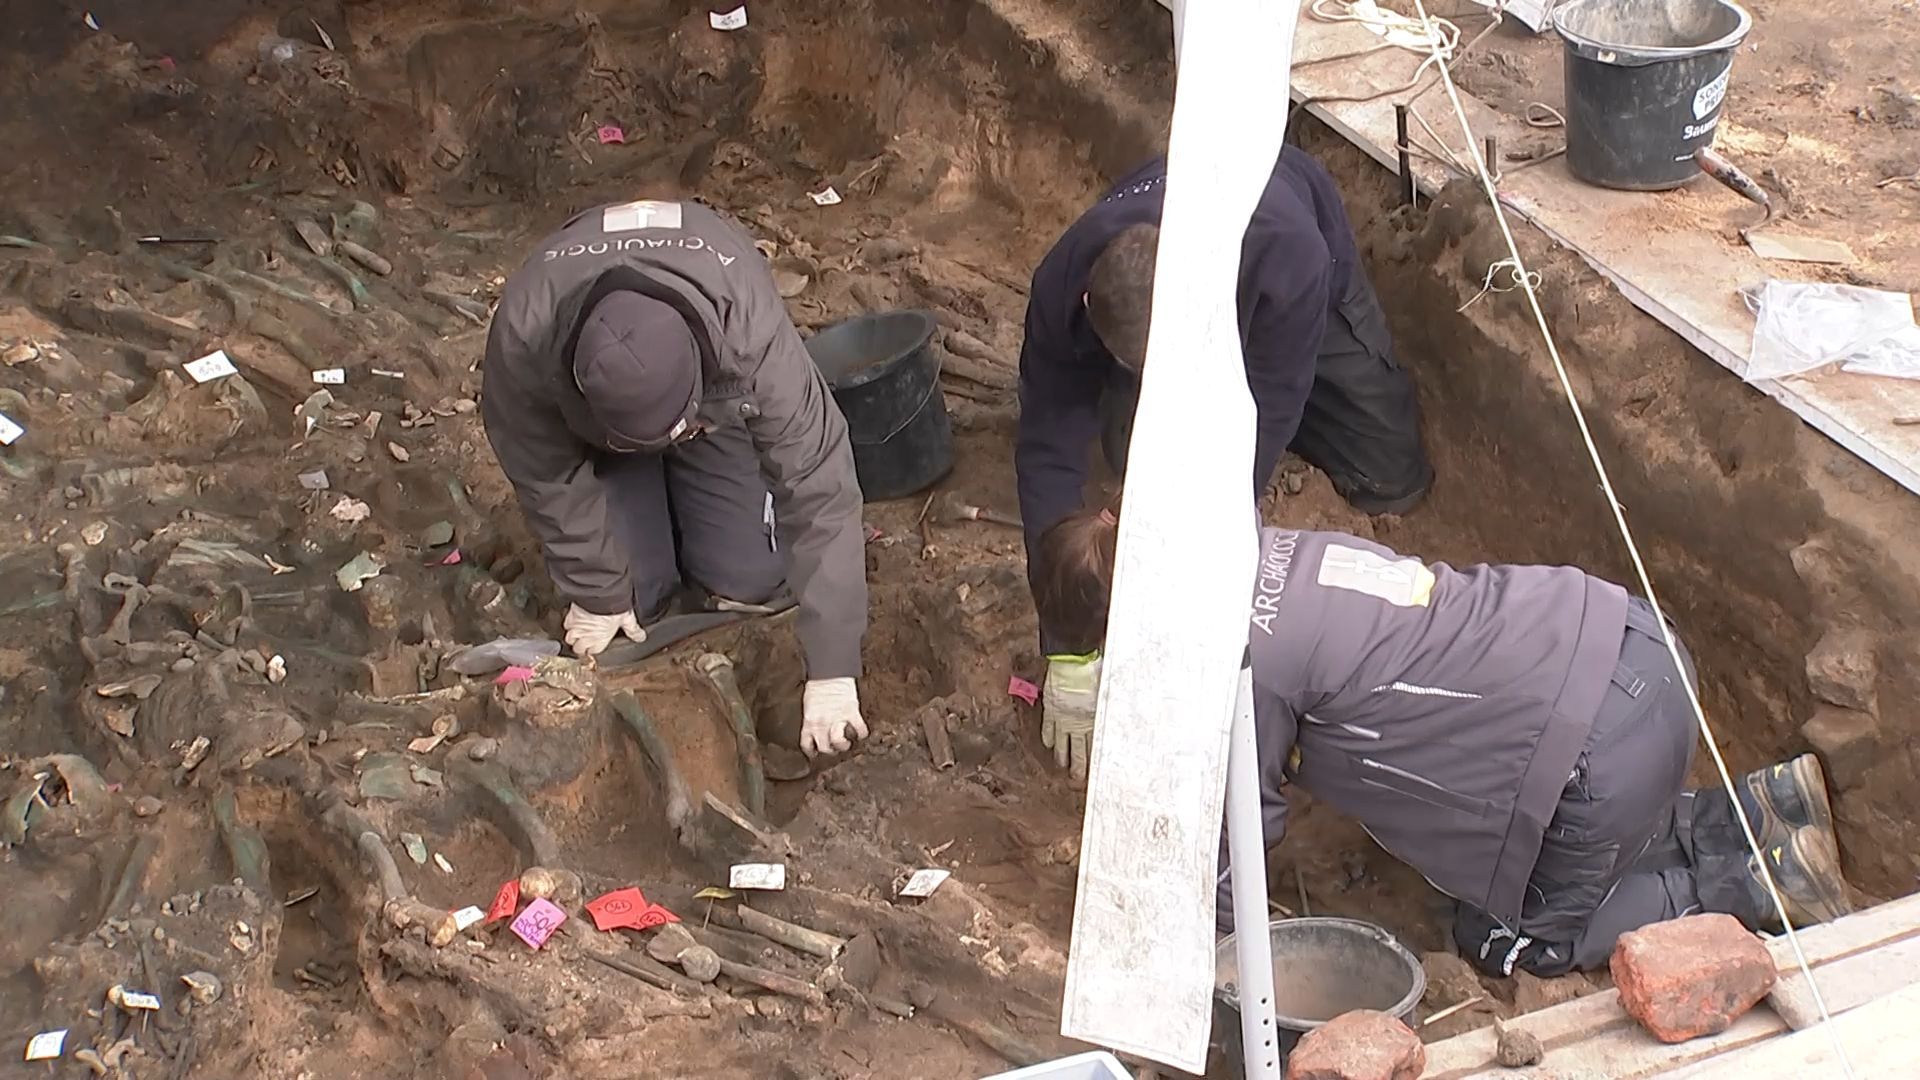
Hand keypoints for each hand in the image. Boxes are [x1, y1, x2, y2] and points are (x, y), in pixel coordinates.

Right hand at [563, 603, 643, 656]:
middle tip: (585, 643)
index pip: (592, 652)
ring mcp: (576, 627)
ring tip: (577, 634)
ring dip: (573, 638)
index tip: (594, 647)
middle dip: (580, 647)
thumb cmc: (613, 606)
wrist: (599, 593)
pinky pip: (566, 625)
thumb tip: (640, 637)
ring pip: (569, 639)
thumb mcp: (627, 618)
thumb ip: (632, 629)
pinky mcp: (570, 616)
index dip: (593, 650)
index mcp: (601, 639)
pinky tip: (573, 622)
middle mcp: (586, 636)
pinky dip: (569, 625)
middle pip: (578, 649)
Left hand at [801, 677, 867, 755]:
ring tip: (847, 743)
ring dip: (843, 745)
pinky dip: (861, 734)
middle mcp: (822, 724)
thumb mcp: (809, 705)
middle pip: (825, 748)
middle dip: (830, 750)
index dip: (812, 751)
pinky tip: (861, 734)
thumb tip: (816, 726)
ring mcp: (837, 719)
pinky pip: (859, 730)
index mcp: (809, 721)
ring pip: (840, 743)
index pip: (807, 744)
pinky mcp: (851, 713)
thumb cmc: (817, 684)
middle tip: (834, 748)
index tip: (816, 753)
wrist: (829, 672)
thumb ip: (813, 718)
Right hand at [1042, 653, 1101, 781]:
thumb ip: (1111, 704)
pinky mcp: (1050, 709)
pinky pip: (1048, 727)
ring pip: (1062, 742)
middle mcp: (1078, 723)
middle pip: (1078, 749)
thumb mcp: (1109, 689)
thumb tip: (1123, 708)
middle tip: (1078, 779)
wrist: (1072, 663)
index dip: (1096, 758)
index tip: (1097, 770)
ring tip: (1062, 766)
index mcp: (1094, 719)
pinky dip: (1048, 736)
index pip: (1096, 745)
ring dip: (1062, 755)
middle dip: (1079, 766)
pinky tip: (1048, 744)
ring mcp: (1062, 718)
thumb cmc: (1094, 672)